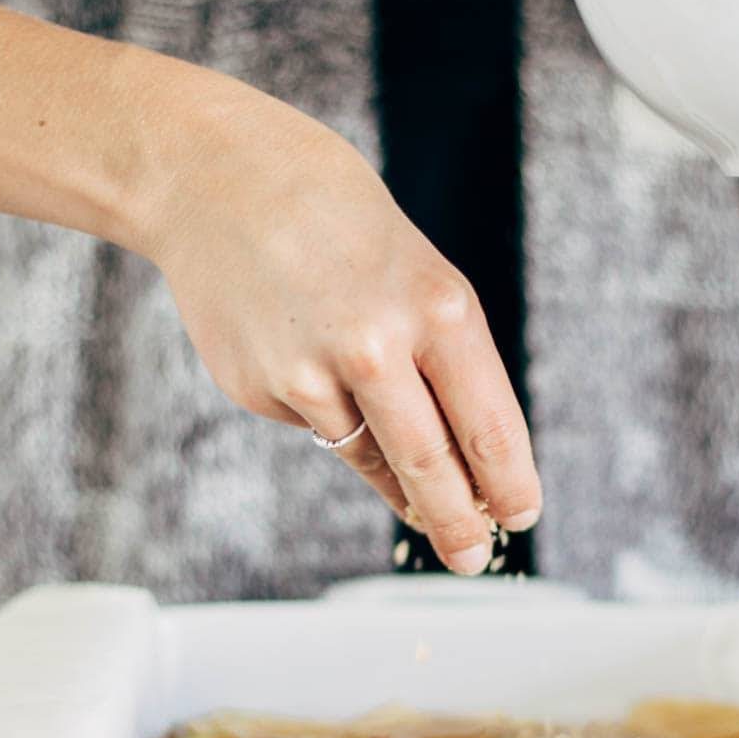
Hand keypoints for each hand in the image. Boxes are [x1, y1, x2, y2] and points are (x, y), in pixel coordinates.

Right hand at [0, 0, 540, 574]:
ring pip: (374, 460)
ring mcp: (312, 373)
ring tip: (432, 521)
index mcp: (439, 307)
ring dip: (408, 496)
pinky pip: (319, 428)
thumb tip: (464, 455)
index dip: (510, 484)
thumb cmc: (333, 219)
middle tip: (475, 558)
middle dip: (462, 525)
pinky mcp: (262, 390)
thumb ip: (441, 356)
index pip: (488, 425)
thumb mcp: (416, 271)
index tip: (521, 517)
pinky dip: (335, 422)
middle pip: (432, 466)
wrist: (217, 179)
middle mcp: (379, 345)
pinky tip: (320, 375)